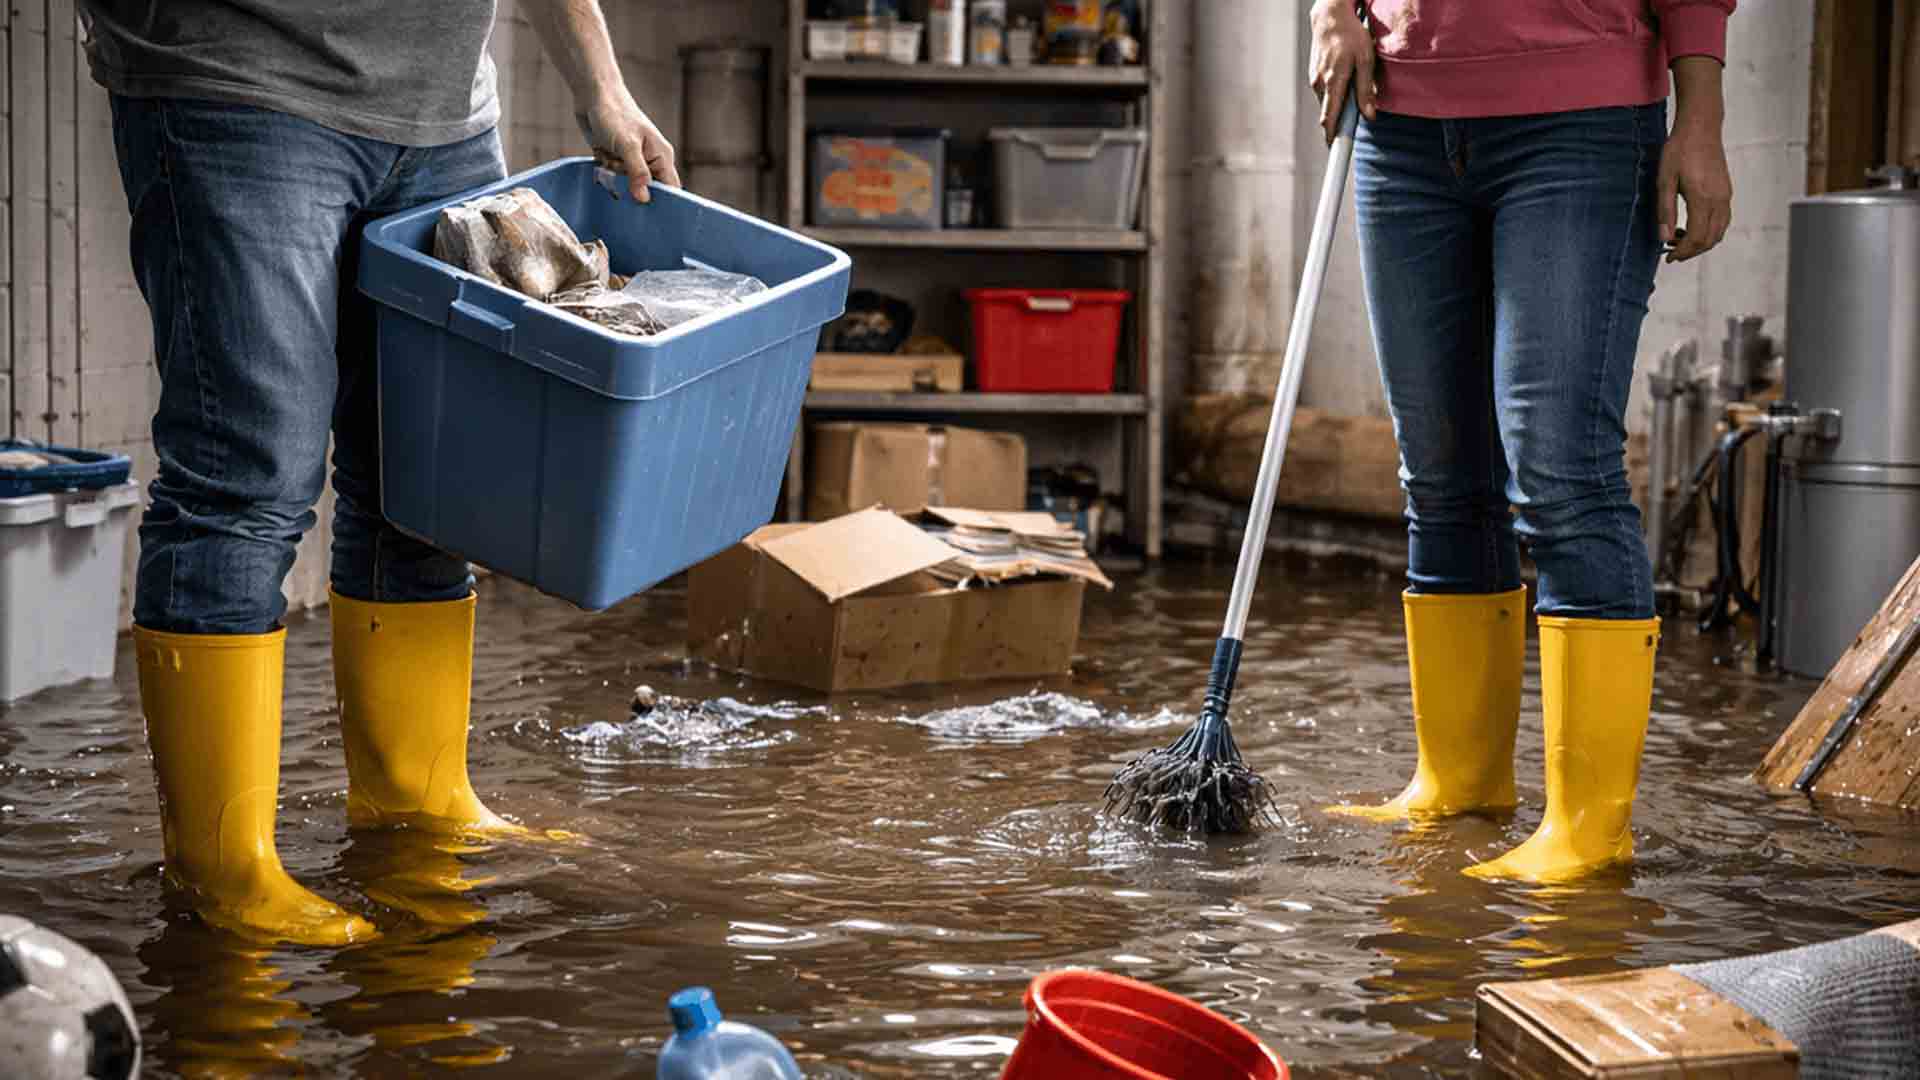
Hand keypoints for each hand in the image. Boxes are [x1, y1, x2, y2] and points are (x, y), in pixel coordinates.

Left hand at [576, 95, 679, 202]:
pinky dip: (604, 172)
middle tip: (619, 169)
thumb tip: (644, 199)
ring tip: (609, 156)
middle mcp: (649, 161)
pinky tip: (602, 156)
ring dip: (614, 176)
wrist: (592, 95)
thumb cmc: (615, 114)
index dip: (664, 202)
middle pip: (646, 190)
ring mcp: (632, 161)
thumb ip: (637, 173)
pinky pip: (612, 178)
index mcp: (661, 156)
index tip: (650, 212)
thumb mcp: (627, 145)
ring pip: (626, 185)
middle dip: (631, 187)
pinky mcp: (616, 160)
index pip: (671, 188)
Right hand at [1309, 0, 1376, 143]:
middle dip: (1340, 123)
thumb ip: (1366, 90)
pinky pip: (1325, 94)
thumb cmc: (1351, 36)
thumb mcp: (1366, 61)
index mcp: (1333, 82)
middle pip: (1329, 114)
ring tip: (1352, 90)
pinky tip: (1344, 81)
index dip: (1331, 138)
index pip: (1330, 119)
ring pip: (1328, 103)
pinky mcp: (1314, 77)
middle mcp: (1319, 84)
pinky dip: (1335, 95)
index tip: (1334, 152)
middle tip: (1353, 125)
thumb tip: (1370, 116)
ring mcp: (1314, 81)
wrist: (1330, 18)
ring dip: (1339, 105)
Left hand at [1660, 57, 1731, 261]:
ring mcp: (1726, 195)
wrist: (1701, 127)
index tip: (1668, 257)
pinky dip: (1709, 231)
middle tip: (1670, 252)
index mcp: (1703, 198)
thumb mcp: (1664, 180)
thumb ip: (1665, 211)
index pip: (1697, 237)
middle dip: (1691, 251)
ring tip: (1678, 240)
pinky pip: (1722, 220)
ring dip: (1701, 242)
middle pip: (1711, 239)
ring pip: (1719, 231)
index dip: (1683, 252)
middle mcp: (1719, 199)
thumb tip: (1664, 238)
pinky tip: (1691, 226)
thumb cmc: (1679, 150)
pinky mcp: (1726, 191)